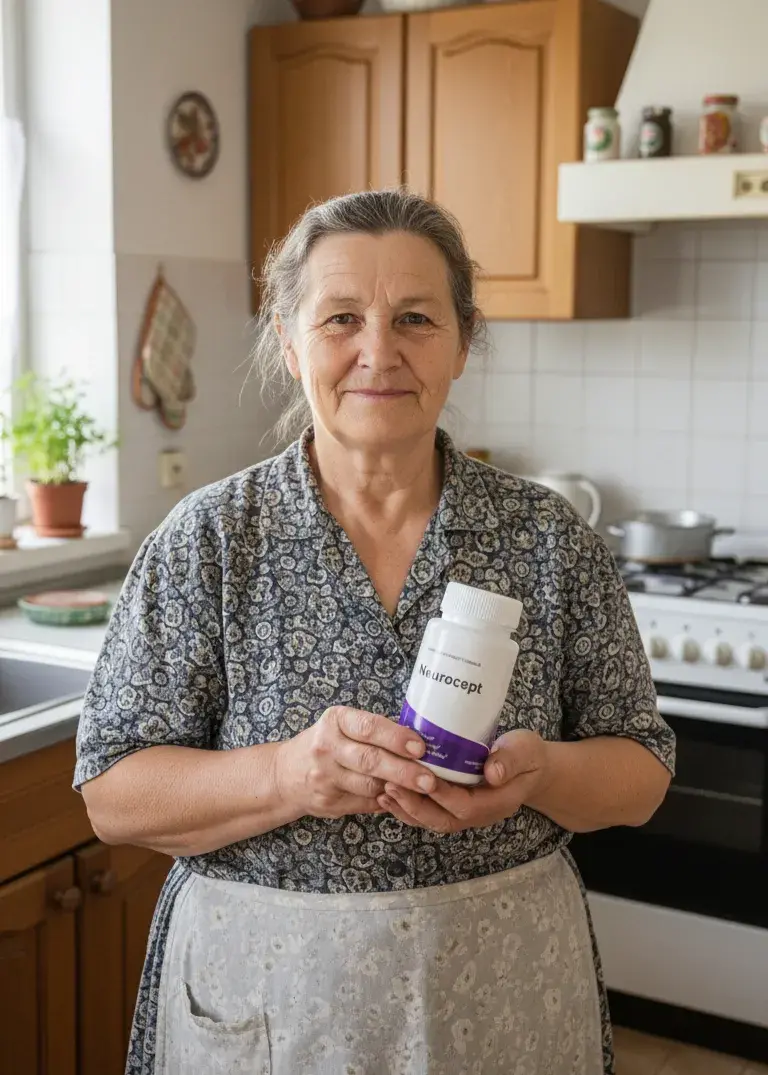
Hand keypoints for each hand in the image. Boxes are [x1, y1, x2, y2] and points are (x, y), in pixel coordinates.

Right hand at [275, 705, 435, 819]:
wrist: (285, 774)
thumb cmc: (327, 743)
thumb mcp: (343, 726)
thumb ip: (375, 732)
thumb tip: (420, 743)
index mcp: (335, 721)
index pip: (368, 727)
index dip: (396, 737)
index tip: (420, 747)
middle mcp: (326, 747)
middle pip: (370, 760)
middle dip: (404, 771)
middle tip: (430, 780)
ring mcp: (325, 777)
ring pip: (369, 786)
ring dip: (399, 790)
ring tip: (422, 791)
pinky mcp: (327, 802)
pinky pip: (364, 804)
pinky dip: (386, 802)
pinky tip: (401, 800)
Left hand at [378, 729, 551, 833]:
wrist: (530, 768)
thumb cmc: (527, 756)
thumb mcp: (526, 751)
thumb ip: (511, 759)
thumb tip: (492, 771)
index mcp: (496, 803)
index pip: (465, 806)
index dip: (441, 795)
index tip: (421, 778)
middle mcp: (477, 814)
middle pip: (442, 820)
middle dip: (414, 806)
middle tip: (391, 786)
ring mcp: (464, 813)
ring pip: (431, 820)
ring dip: (406, 808)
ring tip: (383, 791)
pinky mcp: (452, 806)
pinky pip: (428, 813)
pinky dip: (407, 806)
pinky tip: (388, 794)